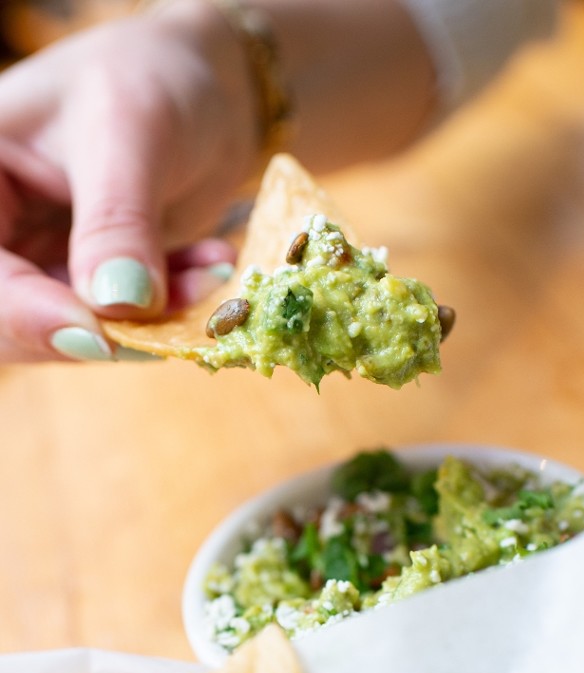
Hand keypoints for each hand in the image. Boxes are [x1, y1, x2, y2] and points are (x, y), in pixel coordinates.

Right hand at [0, 0, 255, 361]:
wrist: (203, 89)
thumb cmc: (154, 78)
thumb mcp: (130, 131)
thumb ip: (117, 219)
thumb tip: (116, 303)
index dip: (27, 316)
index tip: (99, 337)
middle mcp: (2, 226)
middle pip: (16, 318)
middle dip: (102, 326)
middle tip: (172, 312)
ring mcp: (48, 256)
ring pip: (82, 325)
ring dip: (153, 316)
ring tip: (213, 271)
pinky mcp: (98, 277)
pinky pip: (129, 316)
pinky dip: (175, 303)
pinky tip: (215, 263)